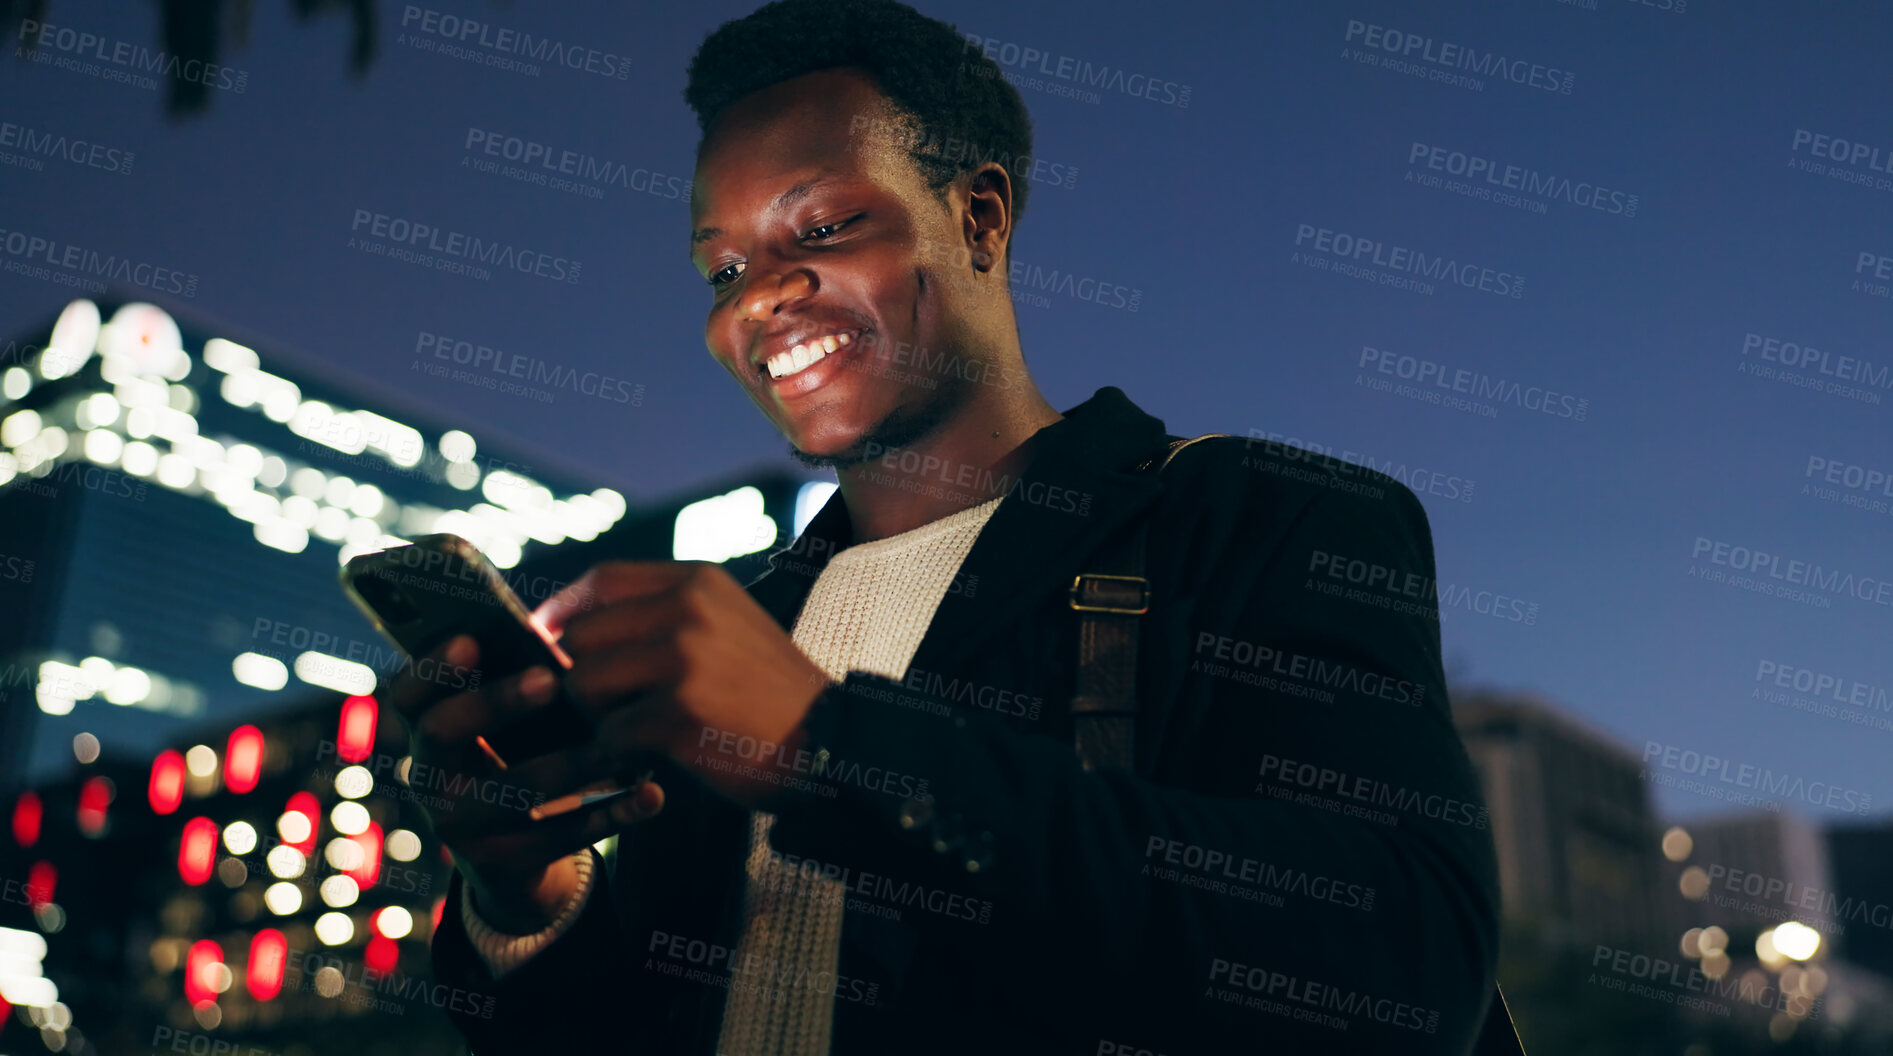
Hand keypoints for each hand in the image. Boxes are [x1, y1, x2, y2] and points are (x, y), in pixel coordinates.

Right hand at [384, 635, 665, 932]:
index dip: (431, 667)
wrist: (513, 857)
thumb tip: (556, 630)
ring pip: (512, 790)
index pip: (405, 694)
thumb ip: (513, 683)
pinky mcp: (502, 864)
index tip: (471, 640)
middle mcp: (427, 777)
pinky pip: (561, 838)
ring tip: (621, 740)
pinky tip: (650, 794)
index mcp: (424, 731)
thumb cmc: (517, 759)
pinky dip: (611, 814)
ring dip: (571, 763)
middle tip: (550, 680)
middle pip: (442, 731)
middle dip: (495, 702)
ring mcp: (459, 826)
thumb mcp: (503, 726)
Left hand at [536, 561, 831, 808]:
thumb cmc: (770, 693)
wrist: (832, 742)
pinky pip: (612, 733)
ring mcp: (684, 659)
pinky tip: (656, 755)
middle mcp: (689, 609)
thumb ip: (663, 615)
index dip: (564, 610)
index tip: (547, 639)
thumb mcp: (728, 625)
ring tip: (637, 730)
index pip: (604, 580)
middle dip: (581, 676)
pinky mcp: (679, 712)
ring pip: (586, 684)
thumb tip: (568, 624)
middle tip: (610, 706)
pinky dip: (624, 752)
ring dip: (599, 717)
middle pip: (582, 635)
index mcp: (700, 581)